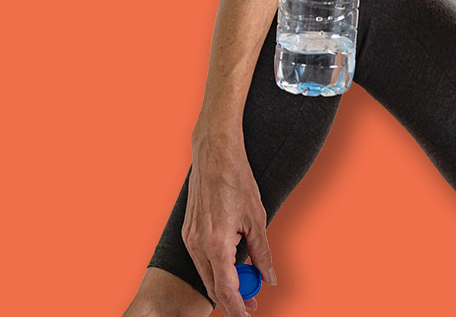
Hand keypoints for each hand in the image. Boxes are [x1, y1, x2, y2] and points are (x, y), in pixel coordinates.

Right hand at [181, 131, 275, 316]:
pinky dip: (214, 268)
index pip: (225, 289)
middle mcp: (197, 245)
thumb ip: (262, 252)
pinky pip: (200, 260)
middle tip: (252, 303)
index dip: (237, 307)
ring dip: (223, 284)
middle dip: (232, 299)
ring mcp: (189, 238)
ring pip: (205, 274)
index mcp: (216, 244)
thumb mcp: (257, 219)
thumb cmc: (237, 181)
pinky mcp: (187, 231)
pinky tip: (230, 265)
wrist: (214, 154)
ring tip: (246, 284)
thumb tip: (268, 277)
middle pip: (213, 286)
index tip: (248, 315)